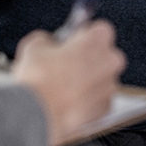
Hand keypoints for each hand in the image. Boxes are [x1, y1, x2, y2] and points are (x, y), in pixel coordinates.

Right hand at [10, 20, 126, 145]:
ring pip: (102, 79)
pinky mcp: (104, 111)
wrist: (35, 116)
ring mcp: (109, 88)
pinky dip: (86, 101)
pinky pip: (98, 100)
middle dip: (89, 58)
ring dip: (87, 81)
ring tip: (62, 88)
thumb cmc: (37, 80)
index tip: (73, 40)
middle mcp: (110, 62)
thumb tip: (49, 44)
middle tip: (65, 64)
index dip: (84, 35)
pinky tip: (67, 102)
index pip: (100, 29)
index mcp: (97, 41)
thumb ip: (48, 40)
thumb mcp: (35, 46)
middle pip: (105, 55)